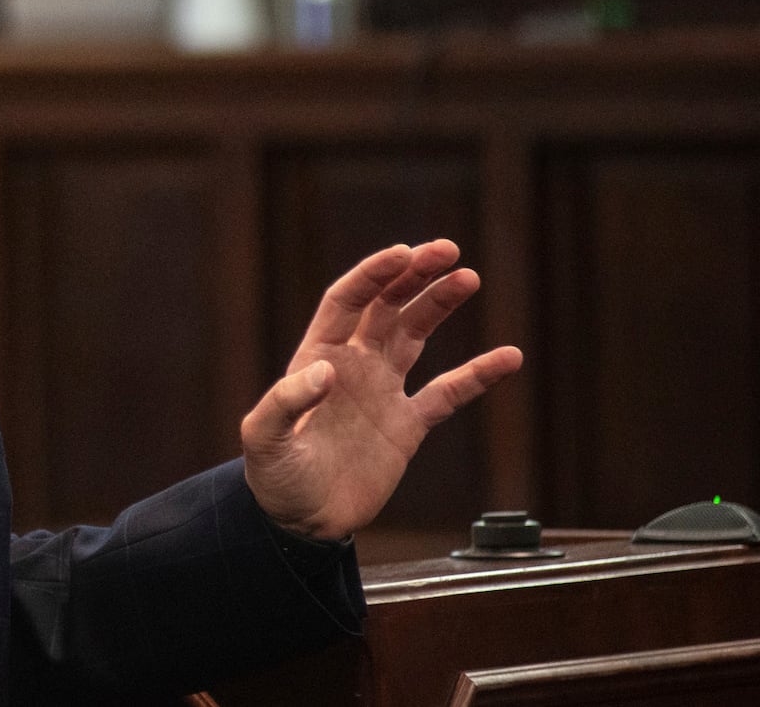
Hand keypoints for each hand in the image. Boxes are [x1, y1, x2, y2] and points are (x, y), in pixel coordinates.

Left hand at [240, 240, 521, 539]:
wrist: (300, 521)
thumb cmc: (273, 476)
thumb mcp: (264, 438)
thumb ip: (286, 401)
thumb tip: (326, 370)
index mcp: (319, 356)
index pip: (348, 301)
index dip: (373, 274)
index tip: (402, 253)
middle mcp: (354, 363)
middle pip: (387, 306)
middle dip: (414, 275)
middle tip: (447, 250)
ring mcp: (383, 390)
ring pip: (417, 335)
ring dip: (439, 304)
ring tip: (468, 277)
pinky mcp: (407, 425)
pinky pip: (448, 393)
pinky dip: (477, 375)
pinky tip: (508, 357)